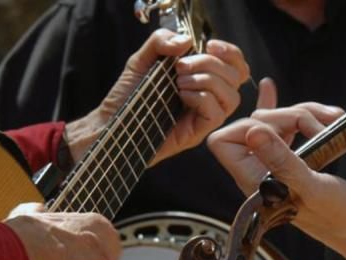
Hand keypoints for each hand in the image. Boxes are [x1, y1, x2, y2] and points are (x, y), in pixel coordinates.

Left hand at [65, 28, 250, 163]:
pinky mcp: (197, 133)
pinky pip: (216, 114)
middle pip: (236, 78)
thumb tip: (186, 41)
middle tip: (180, 66)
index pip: (235, 67)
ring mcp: (204, 117)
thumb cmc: (127, 96)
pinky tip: (181, 95)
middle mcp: (208, 99)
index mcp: (202, 80)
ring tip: (179, 82)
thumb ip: (160, 42)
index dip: (230, 53)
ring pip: (231, 96)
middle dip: (210, 64)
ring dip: (207, 81)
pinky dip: (201, 98)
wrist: (110, 123)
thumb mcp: (141, 60)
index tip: (209, 45)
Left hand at [210, 116, 345, 259]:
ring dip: (303, 114)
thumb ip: (282, 160)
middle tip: (318, 127)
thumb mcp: (311, 186)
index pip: (223, 142)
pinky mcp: (293, 160)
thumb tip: (253, 131)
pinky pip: (281, 128)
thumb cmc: (338, 215)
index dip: (246, 125)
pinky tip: (269, 88)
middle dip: (288, 116)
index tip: (279, 129)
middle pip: (255, 124)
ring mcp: (276, 165)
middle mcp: (259, 173)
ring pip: (275, 122)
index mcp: (253, 181)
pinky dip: (285, 111)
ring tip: (332, 120)